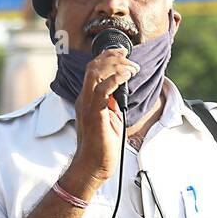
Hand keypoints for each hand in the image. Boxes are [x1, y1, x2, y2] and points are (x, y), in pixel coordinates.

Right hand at [67, 48, 138, 194]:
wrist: (93, 166)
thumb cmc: (102, 146)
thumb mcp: (110, 118)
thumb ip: (112, 103)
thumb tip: (121, 90)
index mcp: (87, 99)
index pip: (93, 69)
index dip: (107, 56)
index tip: (123, 52)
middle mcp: (84, 99)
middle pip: (94, 66)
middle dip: (113, 57)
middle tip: (130, 58)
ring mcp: (87, 106)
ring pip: (96, 74)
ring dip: (117, 66)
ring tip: (132, 68)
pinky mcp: (94, 114)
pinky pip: (102, 90)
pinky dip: (115, 79)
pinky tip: (126, 76)